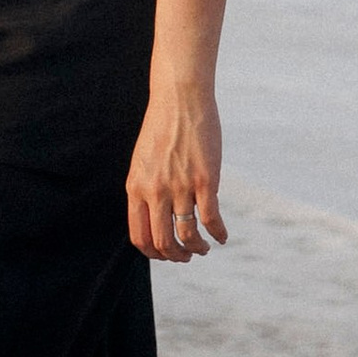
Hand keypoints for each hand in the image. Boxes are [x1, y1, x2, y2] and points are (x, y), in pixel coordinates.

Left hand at [128, 81, 225, 262]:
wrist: (180, 100)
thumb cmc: (162, 129)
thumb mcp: (142, 162)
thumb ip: (145, 188)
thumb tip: (153, 215)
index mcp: (136, 188)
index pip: (139, 237)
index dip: (153, 253)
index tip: (165, 254)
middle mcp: (155, 191)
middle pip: (163, 242)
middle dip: (176, 256)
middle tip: (186, 256)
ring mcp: (180, 187)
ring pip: (187, 235)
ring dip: (196, 249)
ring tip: (203, 248)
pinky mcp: (205, 181)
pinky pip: (211, 218)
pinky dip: (218, 234)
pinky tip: (221, 236)